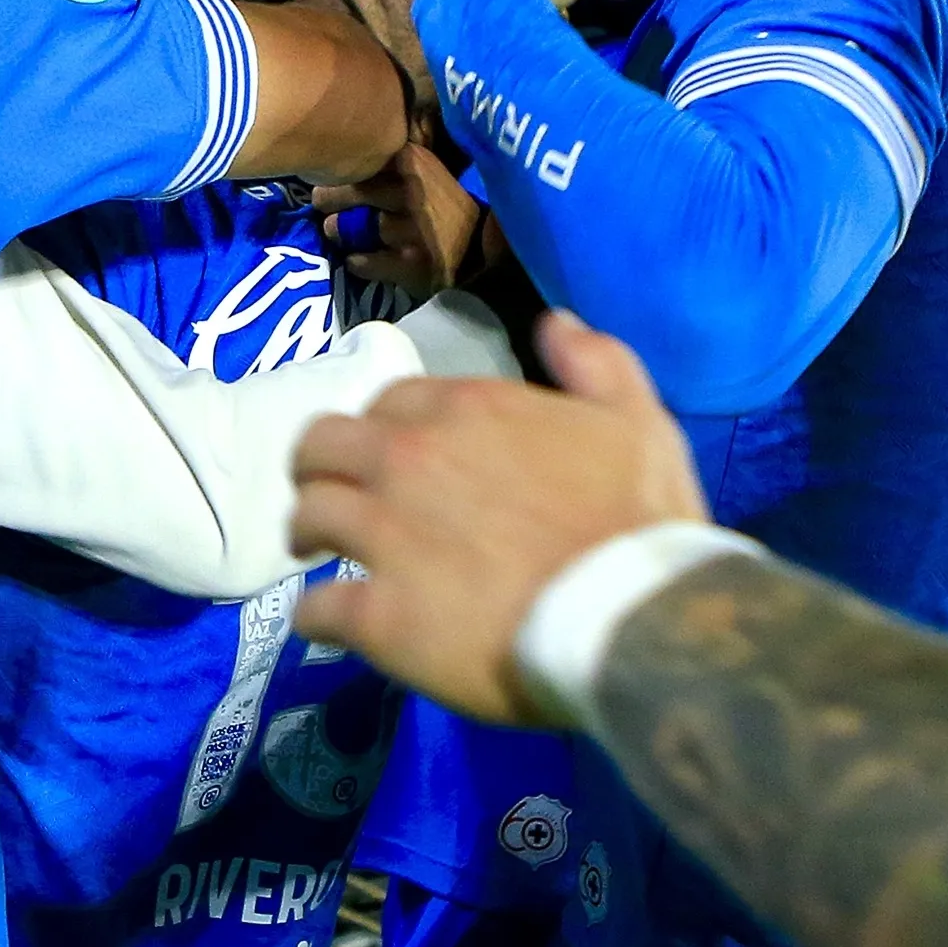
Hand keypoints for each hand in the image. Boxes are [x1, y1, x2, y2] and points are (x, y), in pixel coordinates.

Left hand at [291, 314, 704, 723]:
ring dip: (307, 532)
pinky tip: (331, 624)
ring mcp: (385, 536)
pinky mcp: (378, 615)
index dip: (384, 428)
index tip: (389, 456)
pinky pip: (316, 609)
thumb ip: (596, 364)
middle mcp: (409, 461)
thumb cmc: (640, 522)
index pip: (388, 401)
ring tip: (318, 555)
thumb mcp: (639, 422)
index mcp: (465, 410)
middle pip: (322, 446)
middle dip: (320, 467)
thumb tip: (554, 322)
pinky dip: (317, 616)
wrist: (633, 620)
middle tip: (333, 495)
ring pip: (307, 517)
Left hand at [322, 141, 483, 293]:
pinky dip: (357, 262)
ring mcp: (407, 227)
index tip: (327, 169)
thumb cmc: (450, 207)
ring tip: (339, 232)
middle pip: (346, 191)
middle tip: (323, 204)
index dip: (337, 165)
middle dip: (328, 199)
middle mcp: (408, 190)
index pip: (358, 156)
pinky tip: (361, 259)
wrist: (485, 252)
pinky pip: (361, 261)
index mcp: (411, 160)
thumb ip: (395, 157)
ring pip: (347, 228)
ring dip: (339, 232)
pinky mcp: (408, 262)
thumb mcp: (428, 170)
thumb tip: (350, 143)